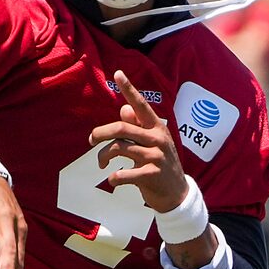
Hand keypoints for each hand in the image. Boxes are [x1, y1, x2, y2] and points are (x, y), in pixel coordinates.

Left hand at [89, 72, 188, 212]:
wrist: (177, 194)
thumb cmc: (160, 165)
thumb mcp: (153, 143)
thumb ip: (138, 126)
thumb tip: (124, 108)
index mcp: (156, 128)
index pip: (141, 105)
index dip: (129, 89)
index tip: (118, 73)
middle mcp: (157, 139)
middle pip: (121, 128)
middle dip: (100, 133)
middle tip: (91, 140)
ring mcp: (155, 157)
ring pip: (119, 148)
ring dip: (103, 156)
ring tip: (101, 163)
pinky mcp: (151, 175)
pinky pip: (124, 173)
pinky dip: (114, 177)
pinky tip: (113, 179)